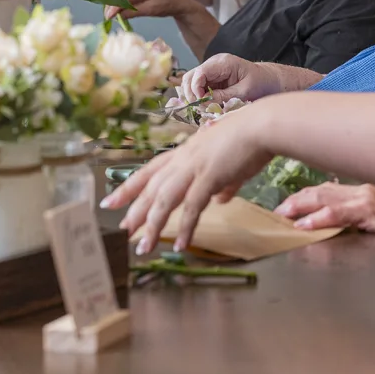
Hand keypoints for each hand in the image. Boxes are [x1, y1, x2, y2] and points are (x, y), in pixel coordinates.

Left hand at [102, 111, 274, 253]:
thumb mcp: (230, 162)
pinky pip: (192, 207)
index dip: (129, 187)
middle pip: (152, 187)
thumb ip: (223, 182)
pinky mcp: (209, 177)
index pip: (149, 170)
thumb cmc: (250, 139)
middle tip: (123, 230)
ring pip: (165, 199)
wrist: (263, 125)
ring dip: (153, 225)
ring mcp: (194, 167)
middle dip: (135, 210)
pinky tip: (180, 245)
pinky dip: (184, 228)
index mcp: (185, 151)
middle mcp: (184, 158)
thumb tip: (220, 198)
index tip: (111, 201)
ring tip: (144, 247)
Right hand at [105, 0, 195, 20]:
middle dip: (110, 1)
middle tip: (107, 15)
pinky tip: (112, 0)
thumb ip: (134, 11)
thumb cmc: (167, 5)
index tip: (108, 16)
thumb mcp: (151, 10)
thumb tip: (117, 15)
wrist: (177, 0)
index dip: (114, 6)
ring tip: (109, 9)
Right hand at [181, 54, 281, 103]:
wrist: (268, 79)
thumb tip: (203, 104)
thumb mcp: (244, 92)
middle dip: (191, 94)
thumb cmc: (260, 83)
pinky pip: (198, 88)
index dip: (195, 90)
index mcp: (223, 63)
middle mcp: (213, 64)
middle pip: (190, 77)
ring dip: (193, 97)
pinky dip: (198, 98)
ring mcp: (211, 71)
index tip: (201, 103)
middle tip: (200, 108)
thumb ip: (223, 97)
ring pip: (190, 83)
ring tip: (203, 108)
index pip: (199, 73)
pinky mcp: (212, 79)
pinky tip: (205, 106)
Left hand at [275, 183, 374, 257]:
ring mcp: (366, 200)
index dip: (303, 198)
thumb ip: (351, 223)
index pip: (325, 190)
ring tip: (283, 215)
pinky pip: (339, 214)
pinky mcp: (370, 213)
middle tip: (276, 212)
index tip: (285, 208)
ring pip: (325, 198)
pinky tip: (305, 224)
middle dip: (296, 200)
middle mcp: (361, 191)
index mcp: (361, 193)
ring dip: (301, 207)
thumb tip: (327, 230)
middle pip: (320, 191)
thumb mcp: (371, 225)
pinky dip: (319, 218)